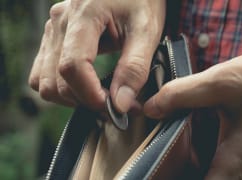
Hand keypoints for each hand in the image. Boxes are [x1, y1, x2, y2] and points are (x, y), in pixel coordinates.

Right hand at [29, 0, 165, 111]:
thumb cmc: (141, 1)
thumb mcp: (146, 31)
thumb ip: (134, 68)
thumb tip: (120, 104)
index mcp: (84, 15)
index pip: (72, 67)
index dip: (91, 95)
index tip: (113, 107)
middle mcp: (60, 22)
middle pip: (55, 80)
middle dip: (84, 100)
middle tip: (113, 104)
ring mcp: (53, 30)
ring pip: (44, 81)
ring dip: (70, 97)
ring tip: (98, 95)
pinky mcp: (53, 38)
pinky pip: (42, 73)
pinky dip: (60, 87)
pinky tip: (83, 84)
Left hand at [144, 45, 241, 178]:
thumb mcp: (219, 82)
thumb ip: (180, 95)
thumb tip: (151, 108)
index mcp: (237, 158)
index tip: (159, 175)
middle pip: (208, 179)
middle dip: (180, 170)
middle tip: (160, 157)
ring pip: (216, 172)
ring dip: (192, 160)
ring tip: (173, 145)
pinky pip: (225, 160)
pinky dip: (205, 151)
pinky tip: (195, 132)